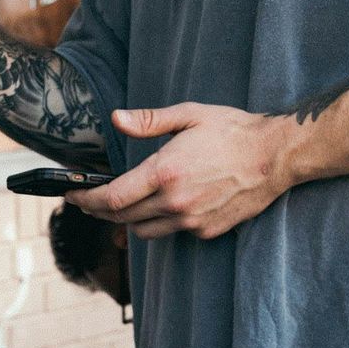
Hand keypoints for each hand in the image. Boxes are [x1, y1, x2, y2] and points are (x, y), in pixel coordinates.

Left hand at [77, 103, 301, 239]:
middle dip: (99, 211)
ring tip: (123, 204)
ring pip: (143, 231)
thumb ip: (148, 121)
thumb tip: (116, 119)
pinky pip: (171, 232)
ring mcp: (191, 221)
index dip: (85, 201)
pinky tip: (162, 205)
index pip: (111, 198)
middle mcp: (174, 202)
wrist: (276, 156)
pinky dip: (160, 222)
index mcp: (164, 172)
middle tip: (89, 201)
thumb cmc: (232, 130)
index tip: (72, 197)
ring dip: (128, 220)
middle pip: (121, 218)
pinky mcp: (207, 231)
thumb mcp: (189, 115)